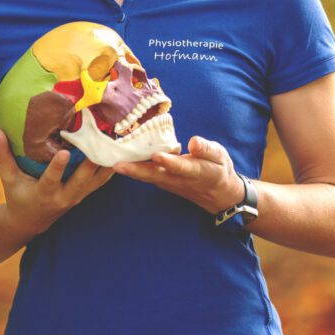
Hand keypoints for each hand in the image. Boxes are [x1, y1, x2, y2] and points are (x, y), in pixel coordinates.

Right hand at [0, 129, 114, 237]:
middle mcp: (64, 197)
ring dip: (107, 161)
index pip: (51, 180)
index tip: (64, 152)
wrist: (31, 221)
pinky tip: (119, 148)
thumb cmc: (18, 195)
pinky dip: (111, 166)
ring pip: (97, 180)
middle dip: (92, 162)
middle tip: (100, 140)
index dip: (58, 167)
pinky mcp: (86, 193)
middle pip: (82, 180)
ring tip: (114, 139)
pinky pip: (102, 180)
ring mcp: (78, 196)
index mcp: (44, 193)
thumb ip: (3, 155)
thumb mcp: (9, 178)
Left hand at [112, 135, 244, 214]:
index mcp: (195, 171)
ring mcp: (170, 183)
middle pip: (156, 175)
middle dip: (137, 170)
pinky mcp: (164, 182)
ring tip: (115, 164)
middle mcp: (179, 179)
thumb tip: (194, 142)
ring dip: (132, 172)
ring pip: (149, 177)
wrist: (219, 193)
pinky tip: (122, 163)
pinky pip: (148, 177)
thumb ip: (207, 149)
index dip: (169, 162)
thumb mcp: (220, 156)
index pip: (180, 166)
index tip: (157, 156)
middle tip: (118, 165)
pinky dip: (135, 171)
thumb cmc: (218, 169)